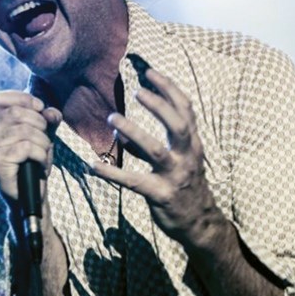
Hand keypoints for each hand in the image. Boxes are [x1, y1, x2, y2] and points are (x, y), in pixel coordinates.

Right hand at [0, 90, 61, 208]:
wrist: (28, 194)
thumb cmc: (33, 161)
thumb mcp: (43, 134)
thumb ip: (48, 119)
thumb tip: (51, 112)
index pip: (1, 99)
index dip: (25, 101)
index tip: (40, 112)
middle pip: (17, 113)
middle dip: (40, 124)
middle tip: (44, 140)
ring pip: (23, 130)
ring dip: (42, 142)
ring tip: (43, 153)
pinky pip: (25, 148)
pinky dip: (40, 155)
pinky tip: (39, 163)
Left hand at [91, 68, 215, 243]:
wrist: (200, 223)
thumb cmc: (186, 185)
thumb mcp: (183, 158)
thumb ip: (162, 140)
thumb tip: (125, 131)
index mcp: (192, 144)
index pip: (186, 109)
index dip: (170, 88)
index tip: (150, 72)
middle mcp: (187, 156)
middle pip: (178, 125)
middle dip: (159, 105)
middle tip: (138, 91)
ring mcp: (175, 176)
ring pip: (155, 150)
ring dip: (133, 132)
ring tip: (112, 118)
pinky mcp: (161, 195)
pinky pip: (135, 182)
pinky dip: (113, 173)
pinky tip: (93, 165)